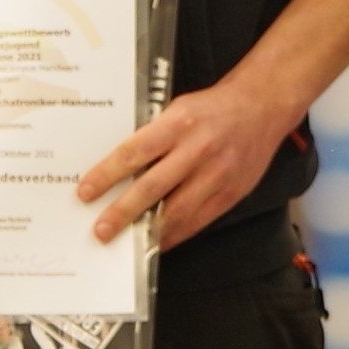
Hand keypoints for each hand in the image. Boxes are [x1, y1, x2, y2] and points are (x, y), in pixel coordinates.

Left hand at [78, 78, 292, 252]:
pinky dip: (176, 234)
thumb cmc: (213, 108)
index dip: (107, 174)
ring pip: (177, 211)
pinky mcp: (231, 193)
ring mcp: (217, 174)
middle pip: (153, 187)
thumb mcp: (177, 110)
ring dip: (149, 231)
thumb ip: (153, 137)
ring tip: (127, 243)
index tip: (86, 191)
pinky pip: (199, 221)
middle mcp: (198, 149)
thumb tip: (121, 168)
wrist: (262, 106)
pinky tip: (158, 241)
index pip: (134, 152)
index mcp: (178, 123)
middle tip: (101, 230)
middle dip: (123, 212)